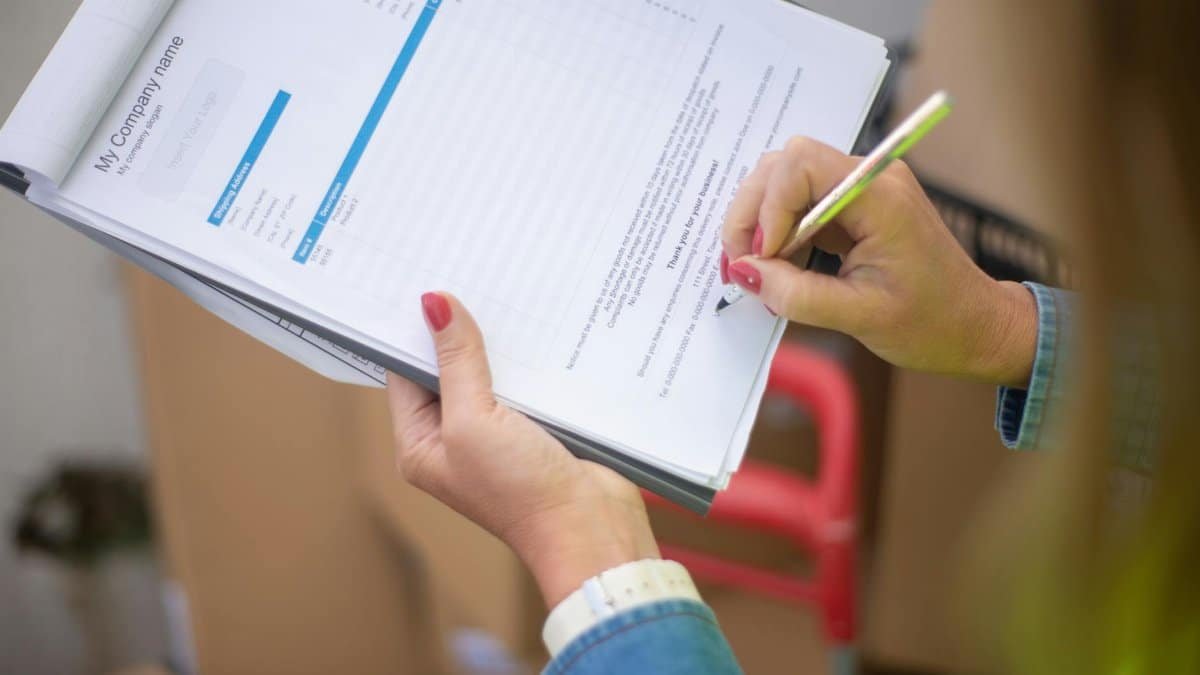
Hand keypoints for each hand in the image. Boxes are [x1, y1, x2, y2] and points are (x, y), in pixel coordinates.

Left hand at [387, 292, 659, 607]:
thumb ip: (455, 361)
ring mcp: (496, 433)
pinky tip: (538, 324)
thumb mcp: (474, 420)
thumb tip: (434, 304)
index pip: (405, 373)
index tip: (424, 281)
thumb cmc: (519, 491)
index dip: (413, 330)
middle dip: (457, 329)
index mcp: (421, 444)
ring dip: (497, 340)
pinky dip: (528, 356)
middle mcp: (453, 438)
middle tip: (465, 272)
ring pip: (489, 371)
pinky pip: (524, 380)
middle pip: (447, 368)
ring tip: (502, 288)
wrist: (590, 527)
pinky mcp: (535, 427)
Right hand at [721, 137, 1037, 387]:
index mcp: (880, 196)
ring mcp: (860, 190)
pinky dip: (780, 234)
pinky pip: (800, 204)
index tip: (761, 256)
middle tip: (743, 266)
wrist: (975, 326)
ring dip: (762, 224)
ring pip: (784, 182)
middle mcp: (869, 179)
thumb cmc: (933, 323)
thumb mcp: (859, 316)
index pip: (800, 164)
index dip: (768, 208)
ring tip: (764, 273)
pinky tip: (784, 269)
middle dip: (753, 214)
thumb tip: (744, 273)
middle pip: (784, 166)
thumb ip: (797, 294)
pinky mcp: (853, 208)